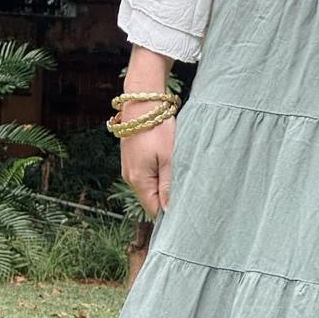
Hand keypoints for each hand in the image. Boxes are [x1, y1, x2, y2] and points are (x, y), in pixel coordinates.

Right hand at [118, 47, 174, 219]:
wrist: (142, 103)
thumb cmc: (157, 129)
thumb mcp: (168, 158)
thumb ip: (168, 185)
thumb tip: (168, 211)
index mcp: (139, 181)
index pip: (154, 210)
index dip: (170, 214)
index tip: (187, 210)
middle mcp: (130, 179)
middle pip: (151, 201)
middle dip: (168, 201)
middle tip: (189, 195)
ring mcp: (129, 170)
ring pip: (150, 189)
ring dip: (164, 188)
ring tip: (181, 179)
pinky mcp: (132, 161)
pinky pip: (147, 177)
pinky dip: (159, 177)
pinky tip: (170, 169)